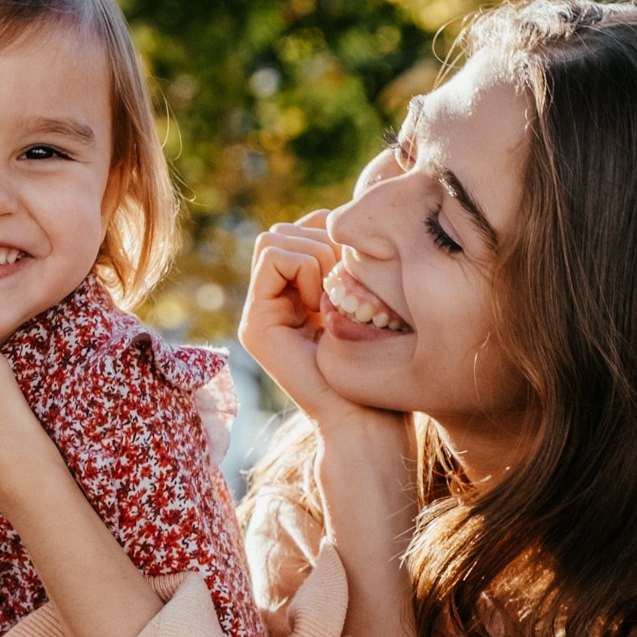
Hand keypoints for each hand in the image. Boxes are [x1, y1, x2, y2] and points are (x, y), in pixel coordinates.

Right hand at [239, 214, 357, 425]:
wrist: (367, 418)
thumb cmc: (381, 364)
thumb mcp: (366, 296)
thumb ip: (346, 261)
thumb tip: (341, 218)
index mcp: (298, 293)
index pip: (304, 228)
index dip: (333, 236)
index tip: (355, 276)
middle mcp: (272, 300)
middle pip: (285, 229)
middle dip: (323, 243)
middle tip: (344, 287)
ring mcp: (260, 312)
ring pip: (275, 237)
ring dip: (315, 256)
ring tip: (333, 299)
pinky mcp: (255, 323)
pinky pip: (272, 256)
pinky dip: (304, 267)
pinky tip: (321, 304)